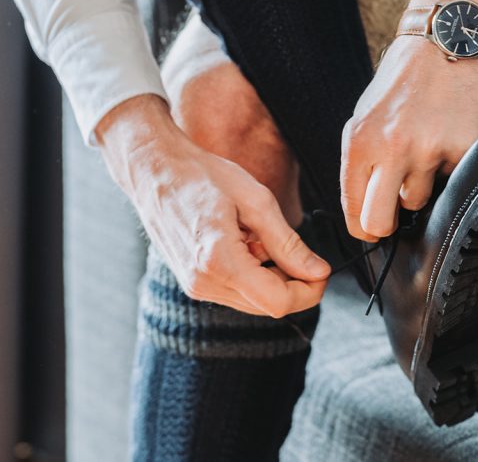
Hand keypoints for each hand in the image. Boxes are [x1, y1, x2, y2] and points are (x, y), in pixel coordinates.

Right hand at [97, 94, 329, 316]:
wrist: (155, 170)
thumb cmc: (203, 176)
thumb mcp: (256, 202)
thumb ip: (288, 244)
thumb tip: (318, 271)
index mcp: (219, 261)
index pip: (278, 302)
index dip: (308, 291)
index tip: (321, 270)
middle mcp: (203, 283)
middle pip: (267, 306)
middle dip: (293, 284)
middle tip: (300, 250)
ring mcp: (195, 286)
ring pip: (253, 301)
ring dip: (271, 276)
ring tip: (259, 236)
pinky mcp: (193, 282)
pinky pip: (235, 291)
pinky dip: (251, 273)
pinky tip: (244, 242)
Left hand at [340, 0, 477, 241]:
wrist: (441, 45)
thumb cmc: (400, 85)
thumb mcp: (363, 119)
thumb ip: (361, 163)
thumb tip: (361, 211)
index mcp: (359, 143)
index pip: (353, 212)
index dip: (362, 227)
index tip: (371, 226)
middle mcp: (391, 148)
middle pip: (380, 223)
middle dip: (387, 225)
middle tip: (395, 211)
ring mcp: (429, 150)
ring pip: (419, 202)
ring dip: (421, 186)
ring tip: (424, 151)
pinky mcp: (463, 148)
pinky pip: (452, 182)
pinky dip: (449, 169)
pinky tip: (446, 141)